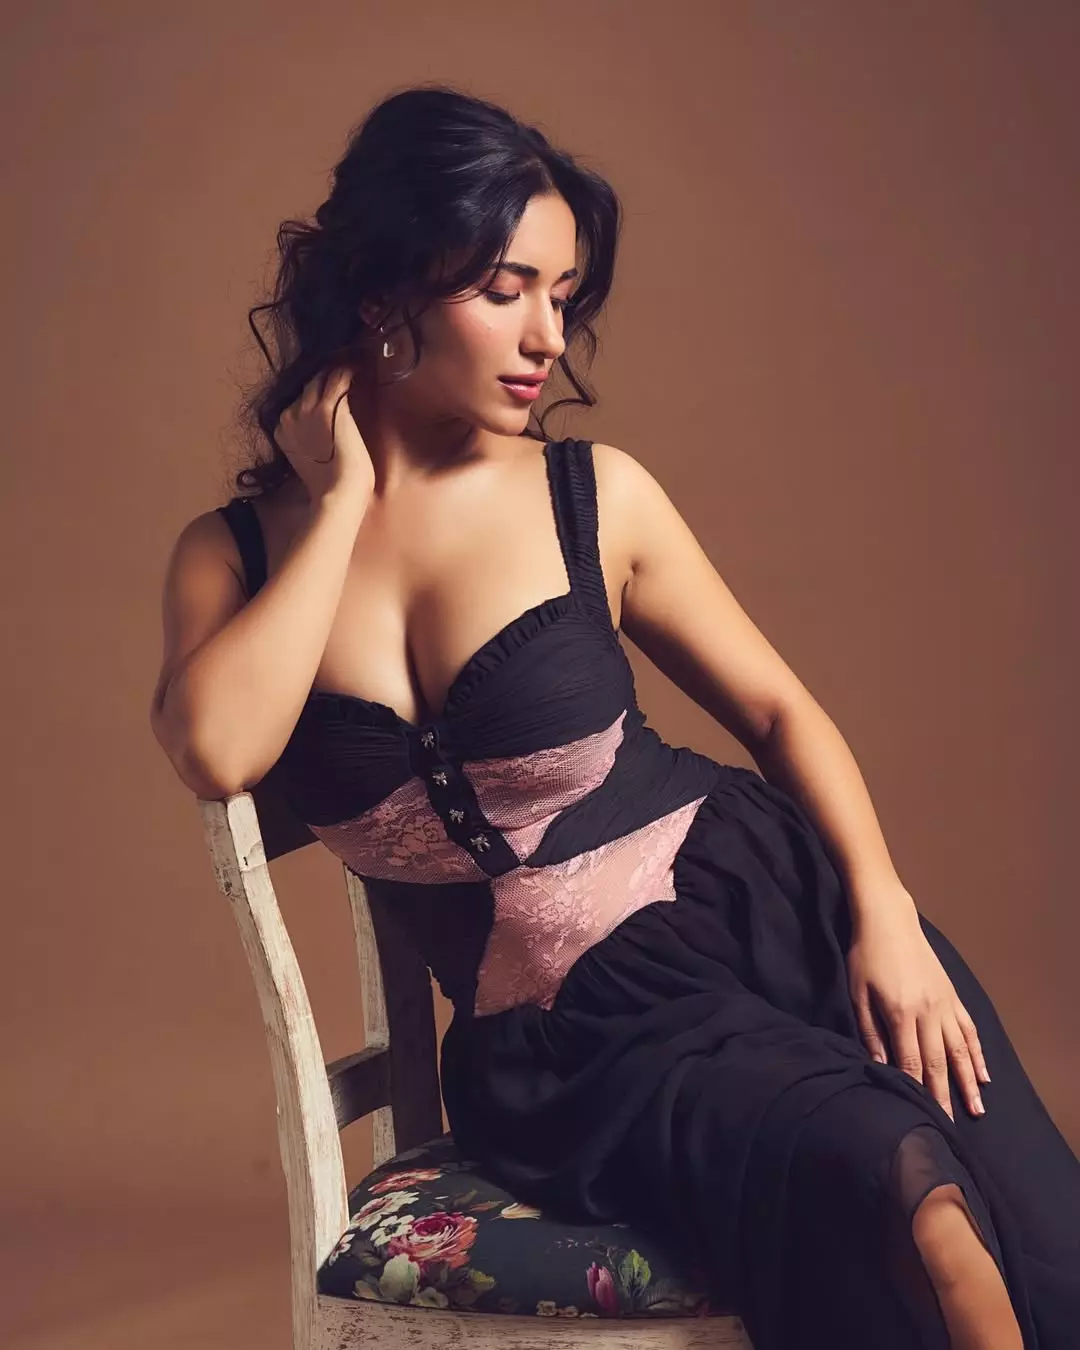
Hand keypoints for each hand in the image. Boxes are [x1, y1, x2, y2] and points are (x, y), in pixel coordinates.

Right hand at [274, 364, 374, 503]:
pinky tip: (356, 367)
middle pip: (308, 385)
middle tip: (341, 366)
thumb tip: (319, 423)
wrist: (338, 492)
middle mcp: (290, 415)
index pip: (297, 399)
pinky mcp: (329, 408)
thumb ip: (306, 435)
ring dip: (336, 369)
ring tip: (350, 362)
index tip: (327, 385)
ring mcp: (307, 410)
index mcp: (282, 428)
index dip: (314, 390)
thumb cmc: (328, 482)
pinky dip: (347, 371)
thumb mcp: (306, 455)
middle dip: (323, 376)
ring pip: (321, 378)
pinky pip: (337, 379)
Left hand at [846, 904, 989, 1121]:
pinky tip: (984, 1074)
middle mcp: (928, 1012)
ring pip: (961, 1050)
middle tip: (948, 1127)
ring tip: (976, 1110)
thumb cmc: (866, 956)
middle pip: (938, 1063)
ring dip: (969, 1082)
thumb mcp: (858, 992)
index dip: (915, 1090)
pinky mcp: (953, 996)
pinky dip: (978, 1054)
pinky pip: (969, 1030)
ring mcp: (945, 1004)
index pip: (910, 1062)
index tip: (919, 1116)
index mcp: (901, 1013)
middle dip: (944, 1097)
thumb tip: (878, 1065)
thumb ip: (869, 1030)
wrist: (889, 920)